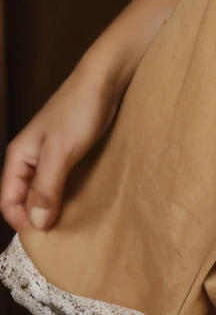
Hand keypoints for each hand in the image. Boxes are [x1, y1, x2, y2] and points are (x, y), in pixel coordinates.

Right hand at [0, 61, 124, 233]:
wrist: (106, 79)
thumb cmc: (79, 110)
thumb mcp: (61, 151)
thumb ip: (46, 187)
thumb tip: (36, 224)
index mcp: (19, 157)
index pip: (8, 201)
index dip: (22, 221)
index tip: (45, 236)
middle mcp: (30, 158)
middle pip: (24, 199)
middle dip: (37, 217)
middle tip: (60, 234)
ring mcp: (50, 156)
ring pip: (43, 191)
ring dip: (53, 208)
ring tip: (71, 223)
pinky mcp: (69, 153)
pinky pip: (61, 182)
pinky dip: (66, 195)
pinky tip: (81, 202)